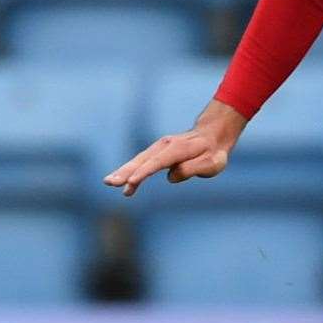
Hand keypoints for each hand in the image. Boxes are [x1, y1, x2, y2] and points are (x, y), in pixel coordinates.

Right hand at [103, 102, 243, 196]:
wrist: (212, 136)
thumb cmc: (213, 153)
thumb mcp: (212, 163)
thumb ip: (192, 169)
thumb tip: (171, 176)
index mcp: (179, 149)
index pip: (158, 162)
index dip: (145, 172)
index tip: (132, 181)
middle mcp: (165, 145)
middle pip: (142, 160)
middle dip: (126, 172)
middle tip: (110, 182)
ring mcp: (159, 148)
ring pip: (138, 161)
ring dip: (123, 172)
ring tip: (109, 183)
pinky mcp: (157, 153)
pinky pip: (142, 163)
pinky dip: (131, 173)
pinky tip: (124, 186)